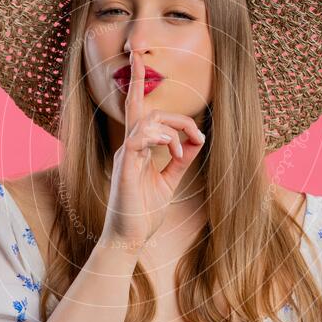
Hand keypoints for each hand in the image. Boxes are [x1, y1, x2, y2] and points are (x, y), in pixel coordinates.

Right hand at [100, 51, 206, 250]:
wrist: (128, 239)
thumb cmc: (144, 213)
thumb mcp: (169, 181)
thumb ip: (180, 159)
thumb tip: (196, 139)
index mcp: (137, 149)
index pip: (138, 110)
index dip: (136, 82)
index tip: (167, 93)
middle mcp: (128, 148)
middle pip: (143, 109)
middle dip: (143, 82)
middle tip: (196, 133)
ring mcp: (125, 157)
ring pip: (145, 120)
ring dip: (172, 130)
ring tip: (184, 151)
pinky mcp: (125, 168)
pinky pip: (138, 139)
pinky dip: (160, 138)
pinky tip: (174, 151)